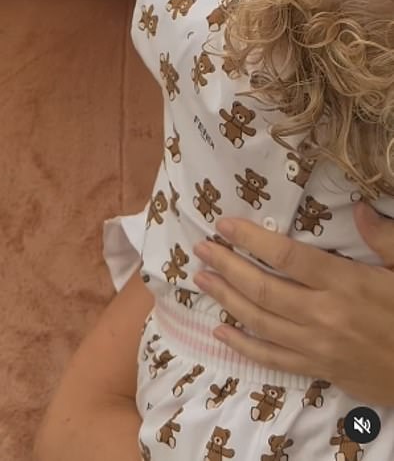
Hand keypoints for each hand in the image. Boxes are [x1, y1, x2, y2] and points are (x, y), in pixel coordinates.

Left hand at [192, 204, 393, 404]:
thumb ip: (383, 237)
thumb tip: (358, 205)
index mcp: (346, 284)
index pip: (287, 257)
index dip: (251, 239)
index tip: (224, 225)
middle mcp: (325, 316)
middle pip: (263, 289)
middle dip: (227, 266)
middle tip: (201, 249)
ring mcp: (319, 348)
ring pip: (260, 322)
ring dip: (227, 299)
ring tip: (201, 279)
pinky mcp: (320, 371)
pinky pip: (273, 360)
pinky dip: (244, 346)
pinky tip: (221, 331)